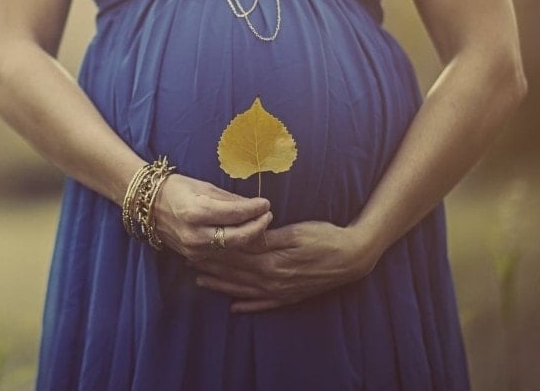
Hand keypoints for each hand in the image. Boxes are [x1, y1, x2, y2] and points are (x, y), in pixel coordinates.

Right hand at [152, 174, 272, 260]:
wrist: (148, 206)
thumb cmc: (176, 189)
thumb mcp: (203, 187)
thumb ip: (230, 199)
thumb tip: (256, 205)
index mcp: (196, 211)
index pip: (235, 214)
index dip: (255, 209)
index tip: (266, 203)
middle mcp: (194, 234)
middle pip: (238, 237)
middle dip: (257, 227)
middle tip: (268, 216)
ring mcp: (193, 248)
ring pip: (231, 247)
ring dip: (248, 236)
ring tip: (259, 224)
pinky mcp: (193, 256)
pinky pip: (220, 251)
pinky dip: (233, 243)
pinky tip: (242, 233)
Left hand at [188, 220, 378, 311]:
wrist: (352, 257)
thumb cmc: (324, 237)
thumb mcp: (294, 232)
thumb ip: (266, 237)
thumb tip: (243, 236)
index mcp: (270, 261)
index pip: (234, 256)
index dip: (214, 251)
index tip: (195, 245)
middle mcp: (271, 280)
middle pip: (234, 274)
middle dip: (210, 267)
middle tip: (188, 261)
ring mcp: (280, 291)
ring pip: (243, 290)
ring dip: (221, 285)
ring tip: (200, 281)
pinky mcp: (289, 297)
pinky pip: (263, 304)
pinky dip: (247, 306)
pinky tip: (234, 308)